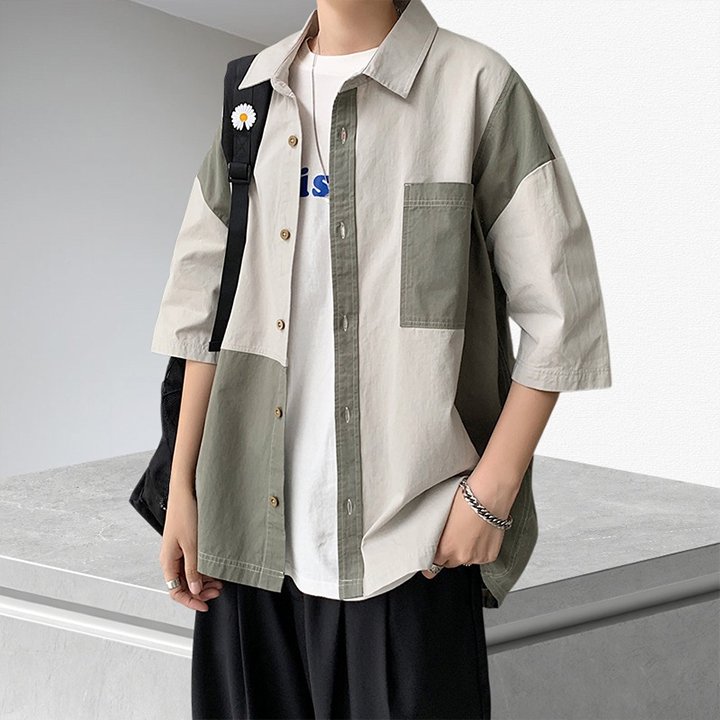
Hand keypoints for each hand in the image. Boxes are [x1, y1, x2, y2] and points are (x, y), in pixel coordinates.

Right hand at [159, 486, 222, 609]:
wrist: (185, 491)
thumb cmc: (185, 514)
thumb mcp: (192, 545)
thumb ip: (193, 570)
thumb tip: (195, 590)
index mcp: (168, 562)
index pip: (176, 591)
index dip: (191, 601)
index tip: (206, 605)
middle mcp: (171, 559)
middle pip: (183, 585)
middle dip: (200, 591)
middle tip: (218, 591)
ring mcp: (178, 551)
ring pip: (189, 575)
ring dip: (203, 581)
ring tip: (219, 581)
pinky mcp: (186, 544)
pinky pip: (193, 563)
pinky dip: (203, 569)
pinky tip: (214, 568)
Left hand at [420, 472, 515, 579]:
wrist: (489, 496)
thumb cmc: (465, 499)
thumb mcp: (442, 516)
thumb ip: (438, 534)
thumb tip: (437, 541)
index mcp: (445, 548)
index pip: (433, 566)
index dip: (433, 559)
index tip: (432, 558)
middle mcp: (461, 557)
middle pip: (449, 563)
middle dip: (449, 554)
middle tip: (453, 537)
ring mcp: (476, 557)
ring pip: (466, 560)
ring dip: (465, 551)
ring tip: (469, 533)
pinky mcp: (490, 556)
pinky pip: (481, 557)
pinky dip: (480, 549)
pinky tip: (480, 534)